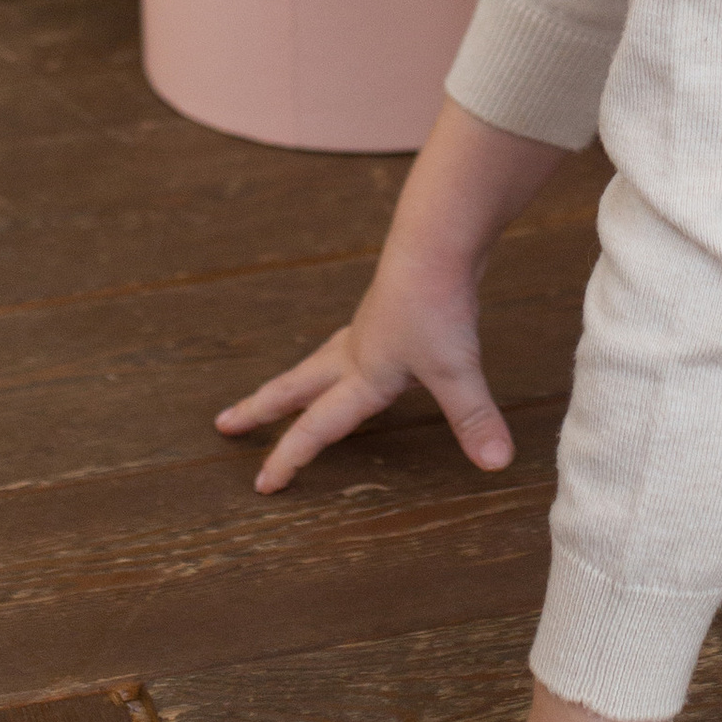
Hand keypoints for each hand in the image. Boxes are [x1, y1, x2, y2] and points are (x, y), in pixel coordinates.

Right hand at [214, 266, 509, 492]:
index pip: (317, 425)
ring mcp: (373, 326)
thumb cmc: (439, 302)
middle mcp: (358, 351)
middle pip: (296, 385)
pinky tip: (359, 353)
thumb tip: (496, 462)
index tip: (261, 484)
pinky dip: (341, 355)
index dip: (289, 456)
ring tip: (283, 391)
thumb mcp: (456, 367)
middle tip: (225, 423)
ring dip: (297, 379)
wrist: (438, 237)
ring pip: (322, 359)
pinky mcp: (393, 305)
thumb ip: (473, 416)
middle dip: (261, 408)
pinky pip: (354, 339)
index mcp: (363, 374)